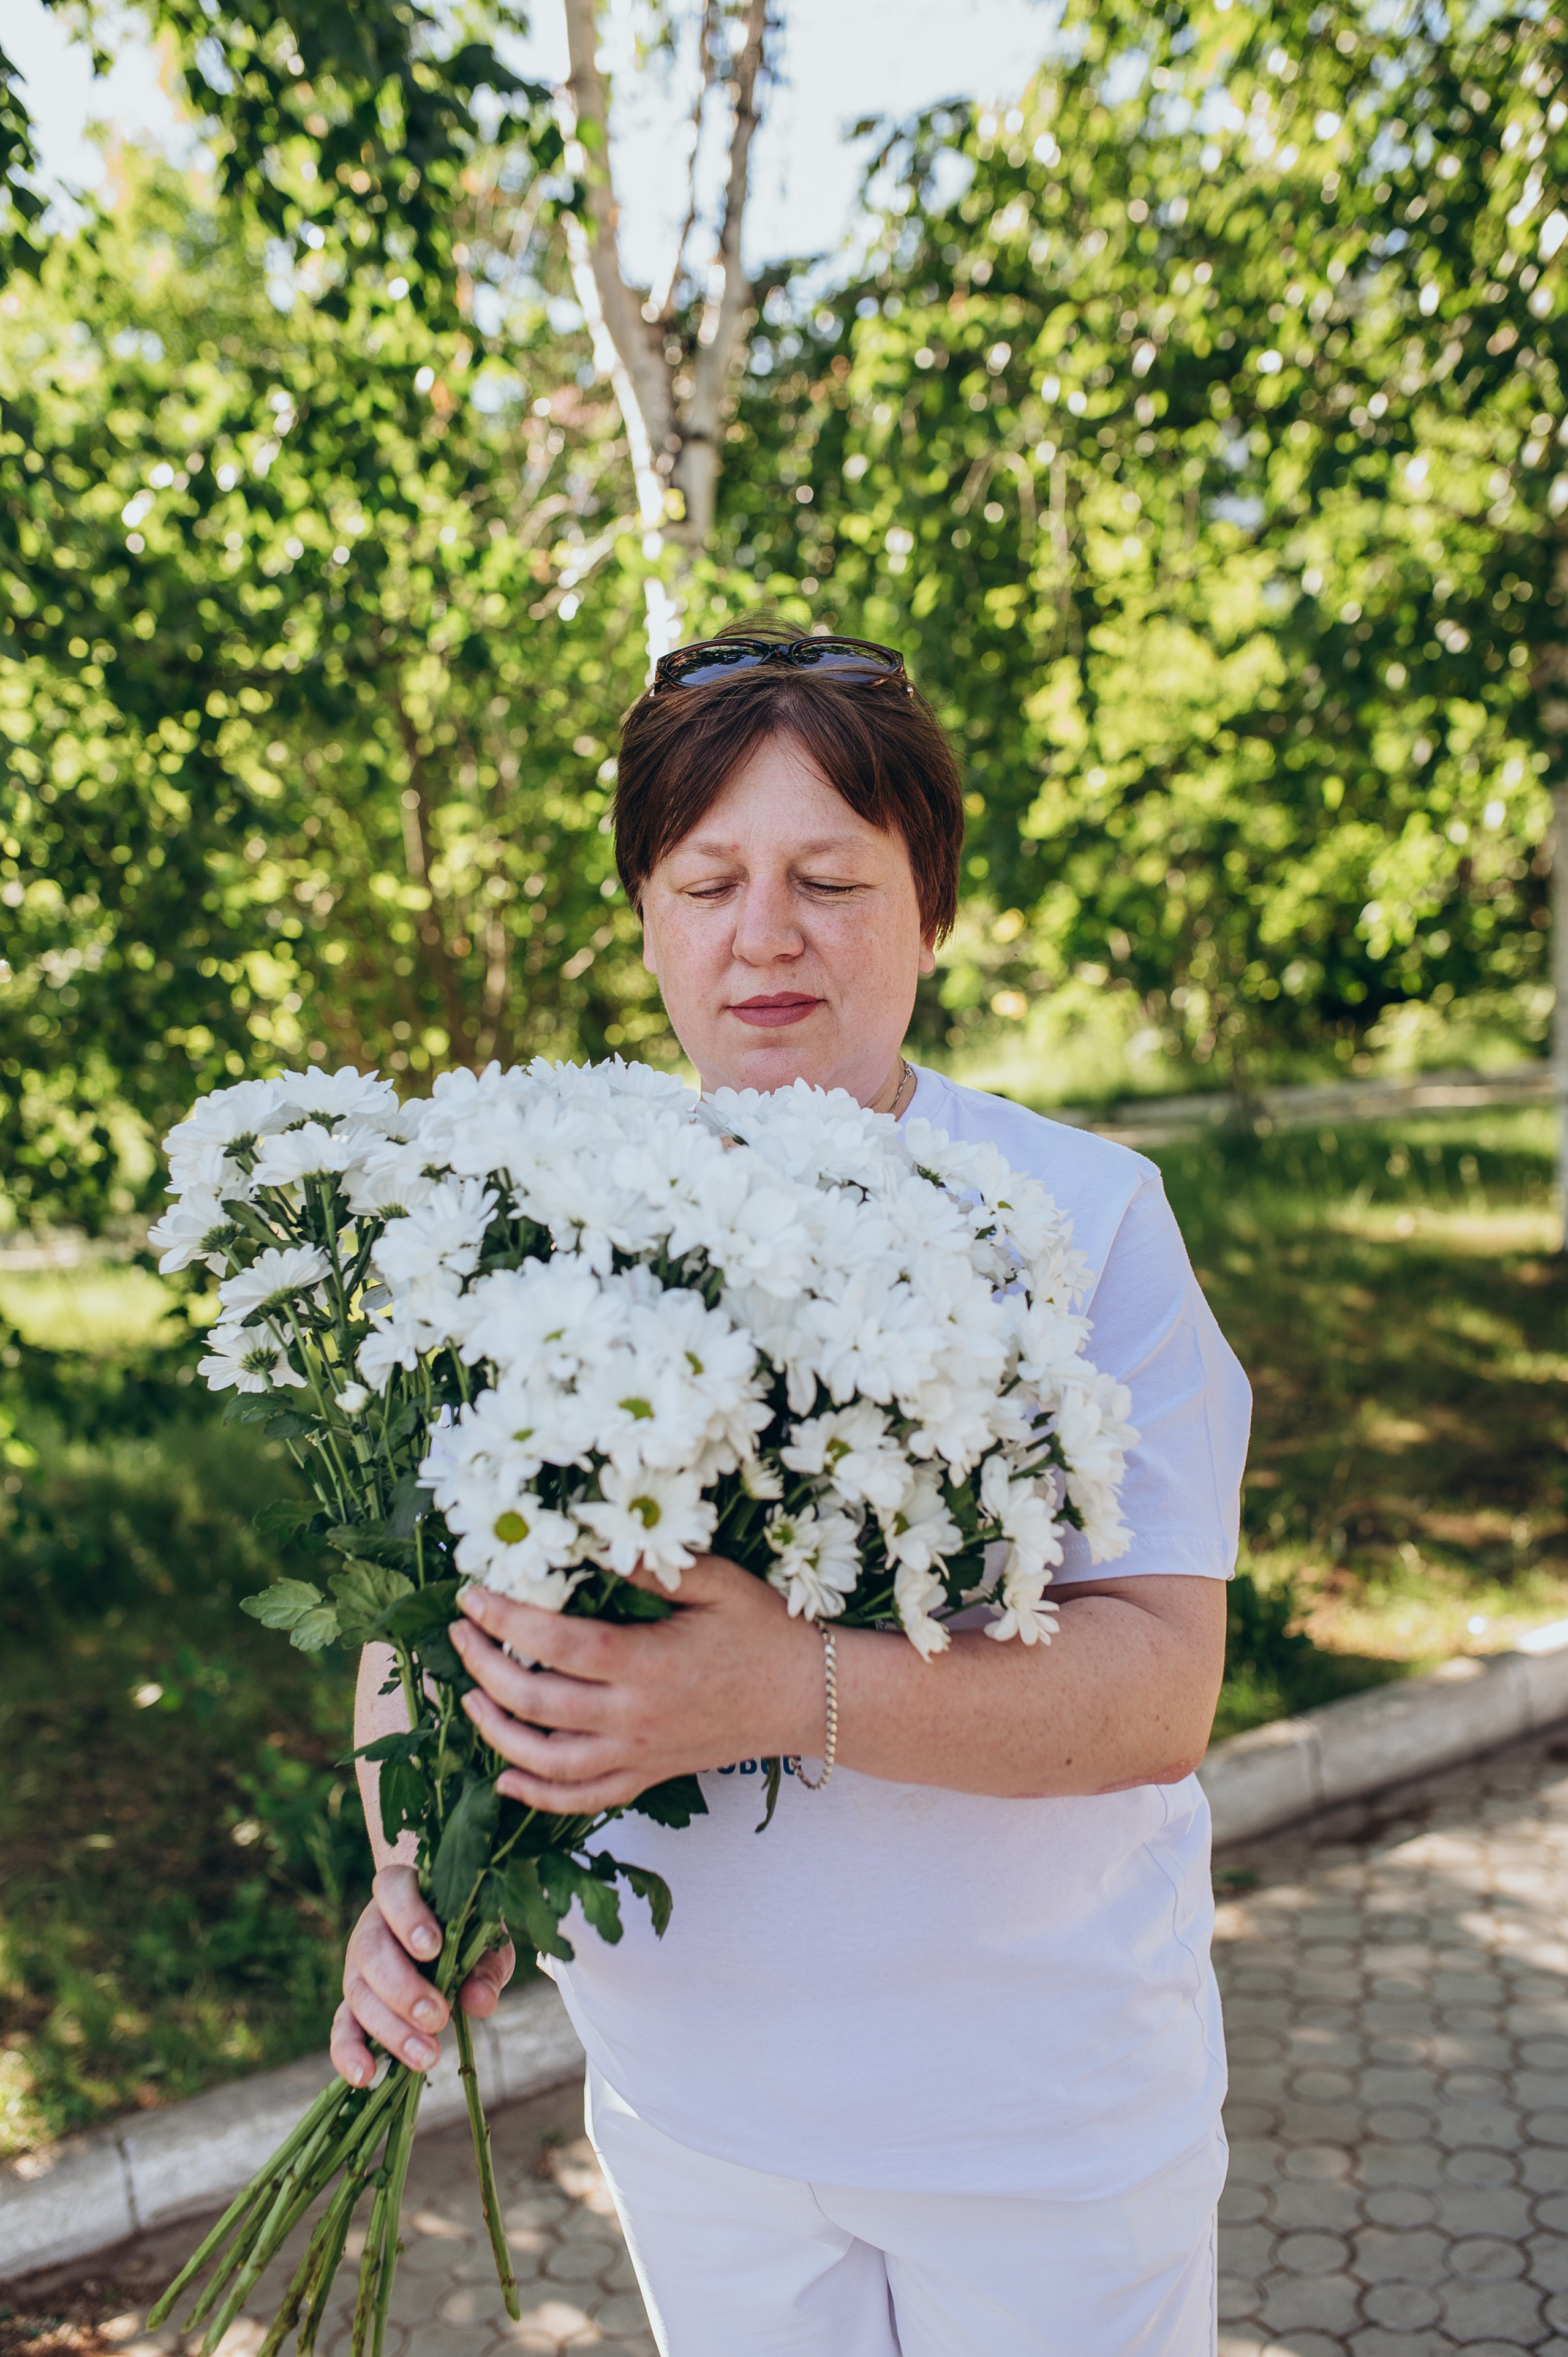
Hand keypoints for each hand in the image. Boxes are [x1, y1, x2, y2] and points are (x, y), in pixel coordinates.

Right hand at [330, 1863, 514, 2086]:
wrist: (446, 1937)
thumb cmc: (467, 1932)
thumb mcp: (487, 1942)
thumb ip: (486, 1967)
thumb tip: (479, 2001)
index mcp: (402, 1891)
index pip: (394, 1891)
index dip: (409, 1916)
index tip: (434, 1947)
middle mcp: (371, 1926)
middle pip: (372, 1952)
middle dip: (403, 1989)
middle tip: (438, 2017)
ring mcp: (356, 1967)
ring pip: (357, 1994)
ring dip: (390, 2029)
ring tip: (426, 2057)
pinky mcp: (352, 2005)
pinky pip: (341, 2029)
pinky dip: (348, 2053)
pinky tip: (365, 2077)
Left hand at [449, 1553, 823, 1815]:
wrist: (809, 1697)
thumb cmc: (765, 1632)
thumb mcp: (716, 1582)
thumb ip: (654, 1565)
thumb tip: (596, 1541)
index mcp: (646, 1662)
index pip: (554, 1643)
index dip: (504, 1619)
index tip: (471, 1595)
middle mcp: (634, 1717)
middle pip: (535, 1702)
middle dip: (483, 1667)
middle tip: (461, 1635)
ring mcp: (638, 1754)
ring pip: (546, 1762)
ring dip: (497, 1732)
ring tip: (472, 1699)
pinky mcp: (648, 1776)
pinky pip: (582, 1800)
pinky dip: (538, 1797)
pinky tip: (506, 1780)